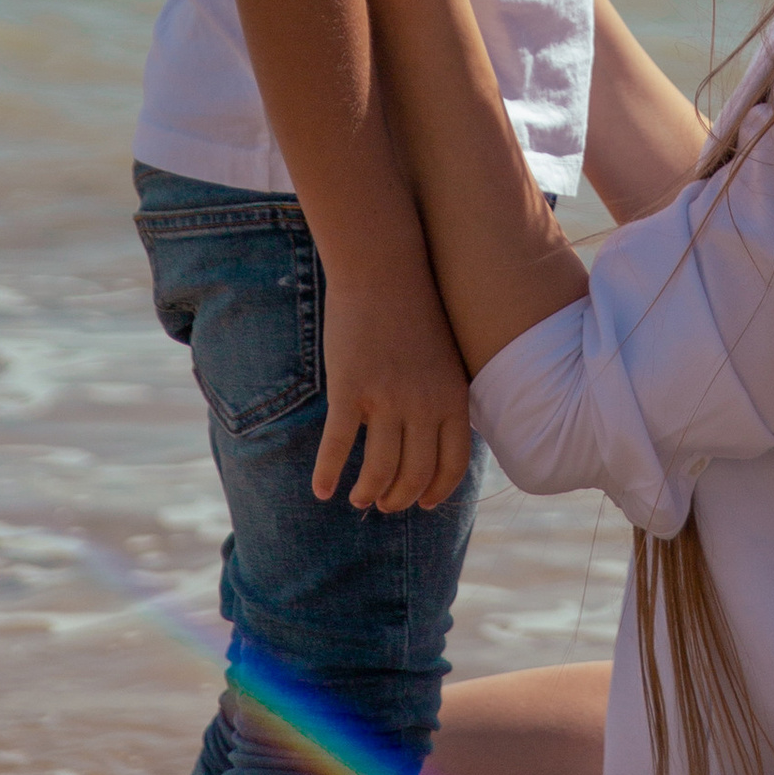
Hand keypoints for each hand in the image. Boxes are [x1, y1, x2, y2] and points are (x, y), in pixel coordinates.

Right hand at [313, 267, 474, 513]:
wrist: (383, 270)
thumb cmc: (415, 312)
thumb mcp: (447, 358)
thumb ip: (447, 398)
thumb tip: (442, 442)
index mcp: (452, 397)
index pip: (452, 465)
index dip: (437, 492)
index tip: (424, 504)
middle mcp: (423, 404)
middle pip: (414, 475)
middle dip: (399, 499)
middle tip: (384, 504)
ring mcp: (385, 398)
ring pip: (378, 470)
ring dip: (368, 493)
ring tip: (358, 498)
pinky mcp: (348, 388)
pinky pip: (336, 446)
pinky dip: (327, 474)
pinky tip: (321, 490)